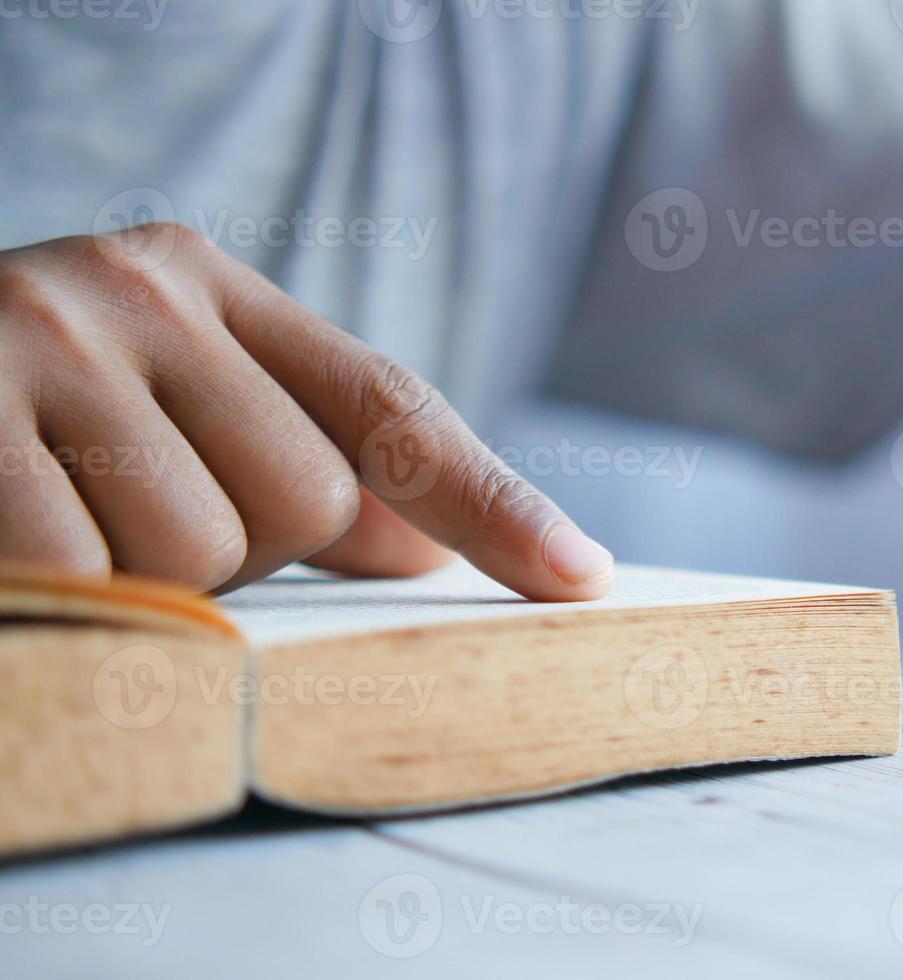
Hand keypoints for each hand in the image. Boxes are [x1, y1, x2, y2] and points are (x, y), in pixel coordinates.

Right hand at [0, 225, 615, 597]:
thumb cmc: (16, 413)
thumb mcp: (159, 409)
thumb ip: (291, 459)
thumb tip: (421, 553)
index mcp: (205, 281)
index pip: (388, 405)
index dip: (492, 501)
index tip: (580, 581)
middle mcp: (137, 287)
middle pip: (304, 498)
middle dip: (236, 550)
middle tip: (125, 508)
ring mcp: (43, 337)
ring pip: (205, 550)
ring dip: (144, 578)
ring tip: (60, 517)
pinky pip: (92, 575)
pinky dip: (68, 594)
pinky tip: (13, 538)